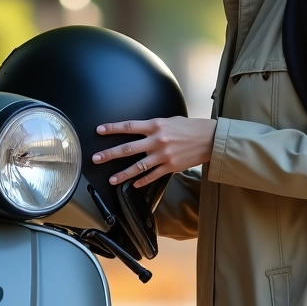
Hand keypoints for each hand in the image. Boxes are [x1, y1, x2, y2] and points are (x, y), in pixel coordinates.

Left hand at [92, 117, 217, 187]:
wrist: (210, 139)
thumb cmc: (190, 127)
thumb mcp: (170, 120)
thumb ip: (154, 126)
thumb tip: (141, 130)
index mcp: (156, 125)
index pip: (129, 126)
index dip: (112, 128)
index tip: (99, 130)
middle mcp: (157, 140)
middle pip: (128, 148)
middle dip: (109, 154)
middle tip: (96, 158)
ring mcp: (163, 155)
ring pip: (138, 167)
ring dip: (122, 174)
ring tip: (111, 179)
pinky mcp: (170, 167)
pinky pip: (152, 175)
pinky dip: (141, 181)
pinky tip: (133, 185)